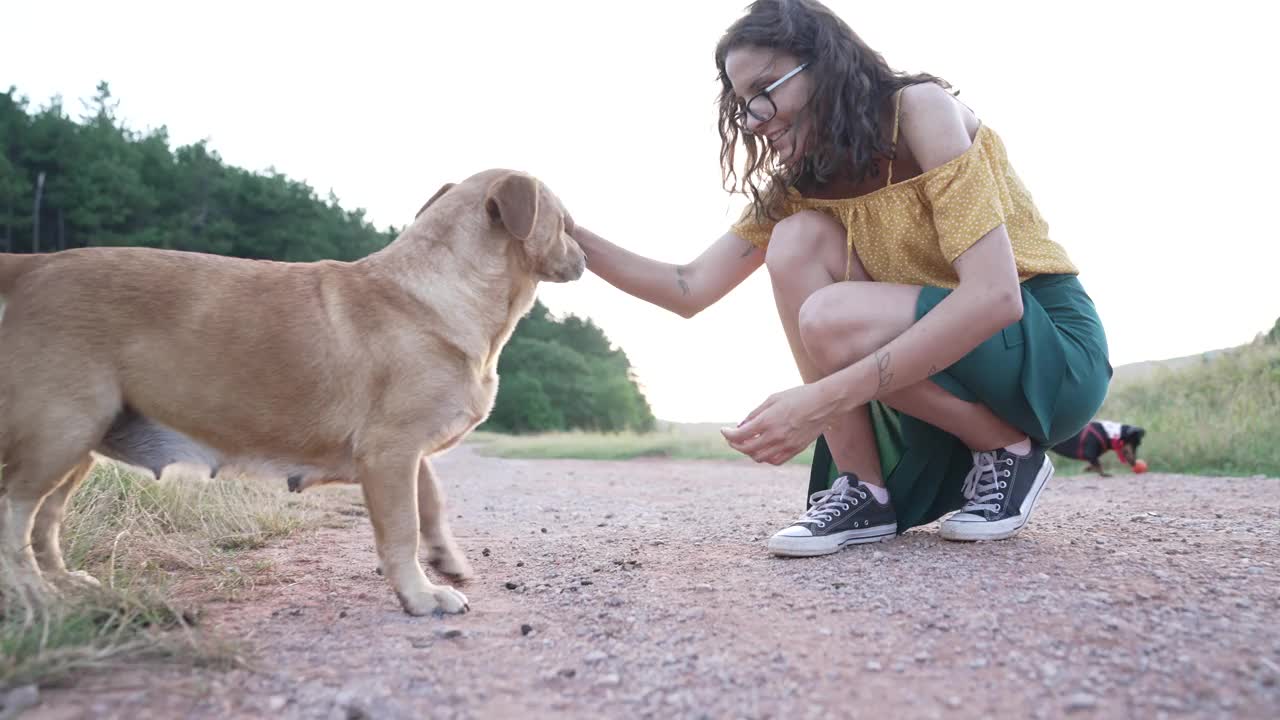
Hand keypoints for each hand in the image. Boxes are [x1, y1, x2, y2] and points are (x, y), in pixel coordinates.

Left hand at [720, 383, 835, 464]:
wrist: (825, 403)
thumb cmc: (799, 396)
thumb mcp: (772, 399)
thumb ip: (755, 414)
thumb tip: (741, 426)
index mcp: (767, 421)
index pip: (740, 435)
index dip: (728, 434)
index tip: (724, 430)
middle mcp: (775, 436)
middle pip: (747, 449)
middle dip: (736, 444)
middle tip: (733, 438)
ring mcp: (786, 445)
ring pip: (759, 458)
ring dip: (749, 452)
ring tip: (747, 443)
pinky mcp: (795, 449)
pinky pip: (775, 460)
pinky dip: (765, 457)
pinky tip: (763, 449)